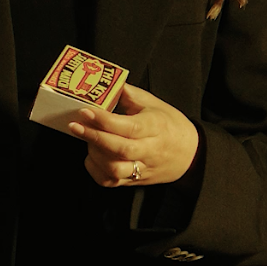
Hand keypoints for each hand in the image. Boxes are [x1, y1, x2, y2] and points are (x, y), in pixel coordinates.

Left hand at [68, 84, 198, 187]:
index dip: (105, 120)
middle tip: (76, 125)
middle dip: (94, 137)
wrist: (190, 153)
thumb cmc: (170, 125)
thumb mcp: (153, 103)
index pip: (129, 127)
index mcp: (156, 127)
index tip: (86, 110)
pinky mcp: (135, 181)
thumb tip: (104, 83)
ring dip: (95, 154)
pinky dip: (96, 170)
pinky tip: (92, 155)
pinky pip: (111, 182)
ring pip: (115, 169)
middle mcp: (150, 150)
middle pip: (120, 149)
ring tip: (86, 138)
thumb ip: (127, 94)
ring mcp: (142, 168)